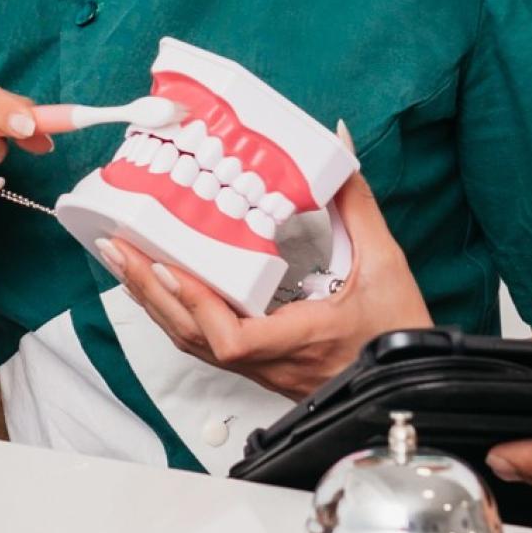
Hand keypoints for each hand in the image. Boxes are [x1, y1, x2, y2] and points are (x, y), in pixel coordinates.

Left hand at [105, 166, 429, 400]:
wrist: (411, 385)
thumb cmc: (399, 334)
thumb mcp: (385, 261)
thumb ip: (356, 202)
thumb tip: (338, 147)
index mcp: (304, 338)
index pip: (236, 341)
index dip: (198, 305)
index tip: (174, 266)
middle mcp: (274, 361)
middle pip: (195, 339)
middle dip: (152, 292)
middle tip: (120, 247)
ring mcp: (263, 368)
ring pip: (193, 345)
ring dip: (154, 301)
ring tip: (124, 257)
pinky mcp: (259, 366)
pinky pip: (204, 344)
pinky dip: (174, 311)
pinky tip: (156, 283)